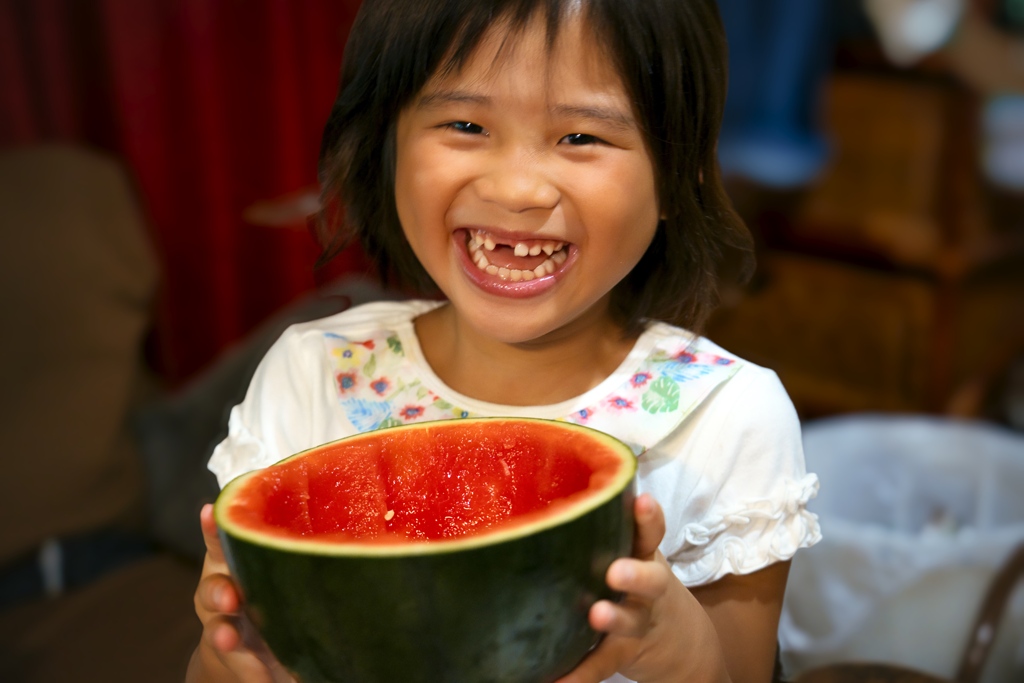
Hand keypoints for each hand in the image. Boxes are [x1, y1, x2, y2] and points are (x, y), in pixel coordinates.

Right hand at [187, 504, 296, 682]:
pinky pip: (236, 664)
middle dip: (218, 591)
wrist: (260, 650)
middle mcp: (225, 589)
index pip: (223, 541)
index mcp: (238, 560)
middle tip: (230, 599)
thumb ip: (297, 552)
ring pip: (217, 627)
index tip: (209, 512)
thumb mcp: (284, 568)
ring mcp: (225, 625)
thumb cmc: (281, 592)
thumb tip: (355, 536)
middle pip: (213, 586)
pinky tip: (264, 679)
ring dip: (223, 635)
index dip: (212, 528)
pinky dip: (249, 672)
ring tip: (231, 641)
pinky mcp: (233, 658)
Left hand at [555, 494, 726, 682]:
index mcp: (645, 556)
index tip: (642, 502)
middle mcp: (647, 589)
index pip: (651, 533)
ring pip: (630, 622)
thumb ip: (605, 530)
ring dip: (615, 619)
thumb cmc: (638, 581)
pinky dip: (578, 674)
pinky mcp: (623, 652)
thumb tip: (543, 502)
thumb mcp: (635, 554)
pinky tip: (554, 680)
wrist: (680, 643)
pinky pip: (601, 664)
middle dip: (636, 574)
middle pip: (651, 579)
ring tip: (596, 616)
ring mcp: (639, 622)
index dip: (649, 518)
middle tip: (615, 572)